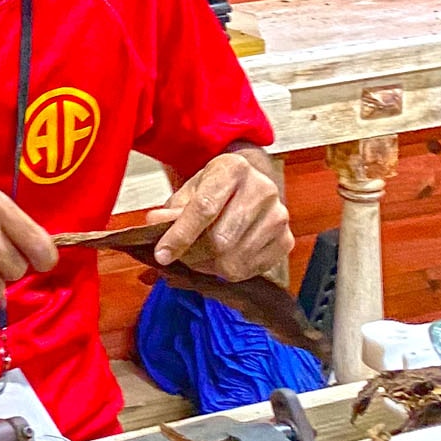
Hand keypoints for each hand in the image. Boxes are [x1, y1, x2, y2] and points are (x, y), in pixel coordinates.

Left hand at [146, 151, 292, 281]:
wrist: (247, 188)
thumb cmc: (215, 191)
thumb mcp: (188, 192)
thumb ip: (171, 209)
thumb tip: (155, 222)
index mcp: (234, 169)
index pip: (204, 208)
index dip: (180, 235)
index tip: (161, 254)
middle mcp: (262, 190)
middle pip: (219, 240)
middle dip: (191, 255)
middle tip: (179, 255)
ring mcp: (278, 216)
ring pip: (232, 260)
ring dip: (207, 266)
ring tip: (199, 255)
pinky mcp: (285, 240)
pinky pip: (248, 270)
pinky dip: (226, 271)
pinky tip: (220, 258)